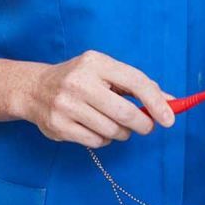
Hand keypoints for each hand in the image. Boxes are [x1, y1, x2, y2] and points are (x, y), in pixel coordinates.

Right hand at [15, 51, 172, 147]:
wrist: (34, 89)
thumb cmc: (79, 79)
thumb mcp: (105, 72)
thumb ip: (136, 85)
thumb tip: (170, 102)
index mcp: (95, 62)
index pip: (135, 82)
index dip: (156, 102)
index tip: (170, 119)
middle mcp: (79, 82)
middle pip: (125, 113)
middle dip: (142, 124)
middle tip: (146, 126)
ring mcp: (66, 106)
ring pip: (112, 131)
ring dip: (122, 133)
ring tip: (115, 124)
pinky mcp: (58, 126)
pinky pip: (96, 142)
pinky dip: (104, 139)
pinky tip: (97, 128)